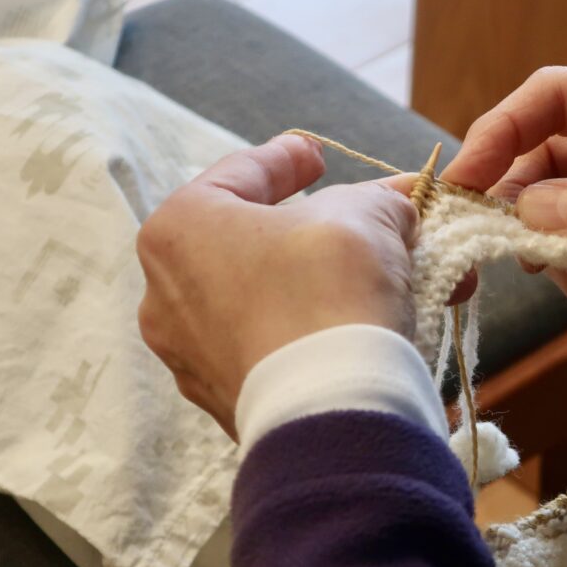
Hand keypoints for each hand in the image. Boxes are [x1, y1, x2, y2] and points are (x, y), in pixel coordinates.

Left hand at [137, 134, 418, 439]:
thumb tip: (398, 207)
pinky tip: (364, 331)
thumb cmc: (332, 290)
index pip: (241, 174)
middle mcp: (168, 294)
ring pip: (271, 302)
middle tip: (365, 226)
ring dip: (328, 287)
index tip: (317, 155)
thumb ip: (379, 201)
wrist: (332, 411)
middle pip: (259, 245)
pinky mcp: (229, 404)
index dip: (289, 158)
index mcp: (180, 229)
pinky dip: (318, 334)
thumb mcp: (367, 217)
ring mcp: (194, 358)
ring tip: (387, 284)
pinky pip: (278, 351)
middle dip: (324, 234)